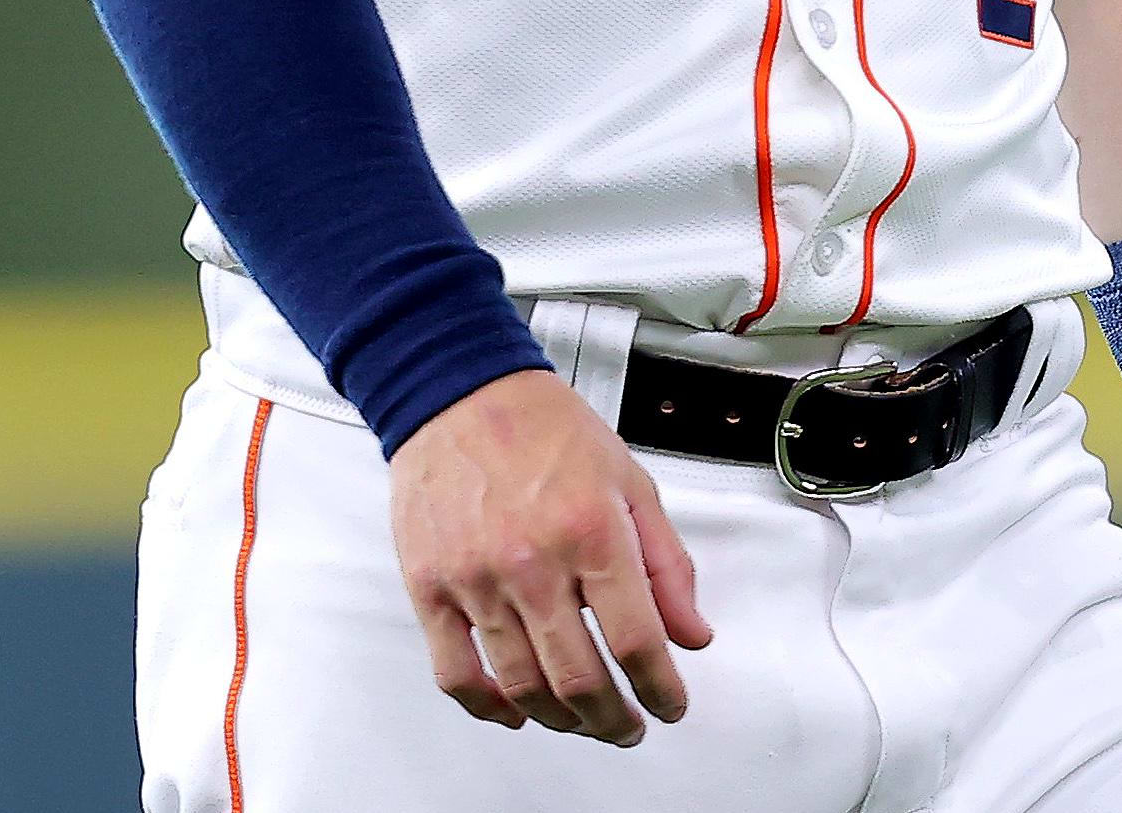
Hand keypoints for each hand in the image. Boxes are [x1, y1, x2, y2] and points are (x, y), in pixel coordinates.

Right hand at [386, 368, 715, 742]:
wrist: (459, 394)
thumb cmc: (544, 430)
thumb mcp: (632, 483)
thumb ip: (667, 564)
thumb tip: (691, 633)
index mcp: (591, 532)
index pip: (637, 640)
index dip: (661, 689)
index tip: (670, 704)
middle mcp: (533, 562)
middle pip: (580, 677)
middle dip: (614, 720)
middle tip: (629, 727)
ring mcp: (476, 580)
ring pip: (523, 685)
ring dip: (561, 720)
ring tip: (583, 721)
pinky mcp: (431, 589)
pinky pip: (456, 673)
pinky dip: (489, 707)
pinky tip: (515, 711)